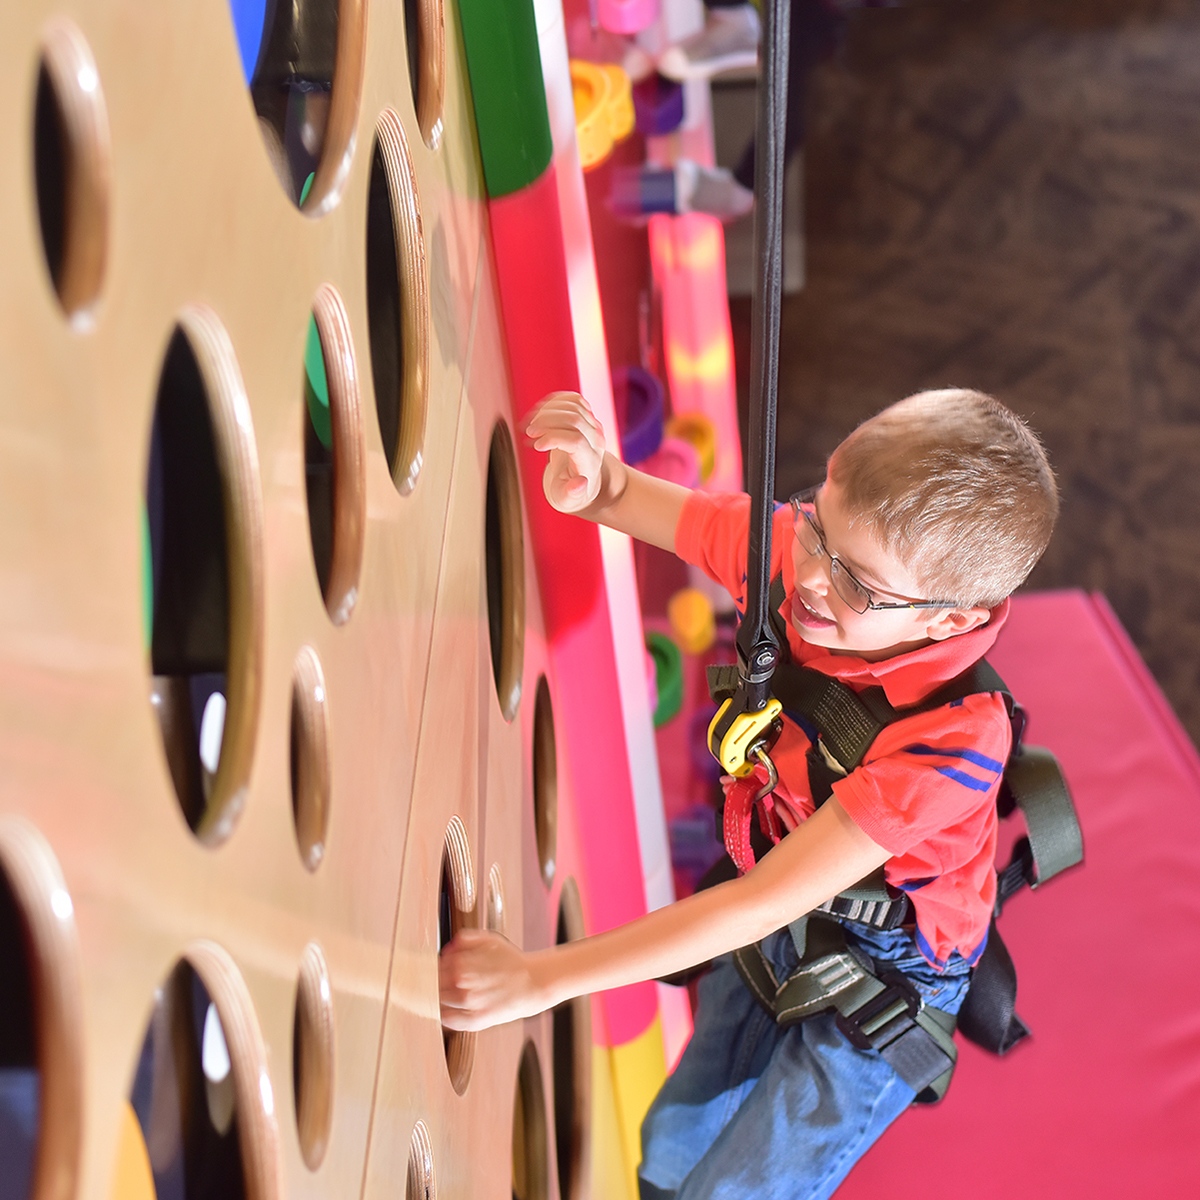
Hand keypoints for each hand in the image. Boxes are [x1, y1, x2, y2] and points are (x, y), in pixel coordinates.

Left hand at [438, 929, 552, 1031]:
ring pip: (438, 1003)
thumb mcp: (490, 940)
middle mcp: (461, 984)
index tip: (432, 970)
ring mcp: (468, 1004)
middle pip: (433, 985)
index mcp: (461, 963)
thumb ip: (466, 939)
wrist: (534, 983)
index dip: (432, 968)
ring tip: (446, 994)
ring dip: (438, 998)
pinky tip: (448, 1009)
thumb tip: (447, 947)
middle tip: (437, 983)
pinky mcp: (475, 1021)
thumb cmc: (512, 961)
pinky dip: (444, 1016)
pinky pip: (449, 1021)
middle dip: (434, 983)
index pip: (433, 967)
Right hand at [526, 392, 606, 513]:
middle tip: (528, 432)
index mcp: (589, 461)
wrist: (585, 478)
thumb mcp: (568, 501)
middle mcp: (596, 440)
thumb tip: (578, 484)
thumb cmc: (571, 491)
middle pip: (574, 419)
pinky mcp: (587, 416)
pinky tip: (539, 413)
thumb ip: (571, 496)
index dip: (553, 438)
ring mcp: (593, 425)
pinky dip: (553, 401)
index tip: (536, 446)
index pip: (575, 440)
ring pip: (573, 405)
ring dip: (547, 410)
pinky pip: (573, 399)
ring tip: (530, 426)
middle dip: (546, 421)